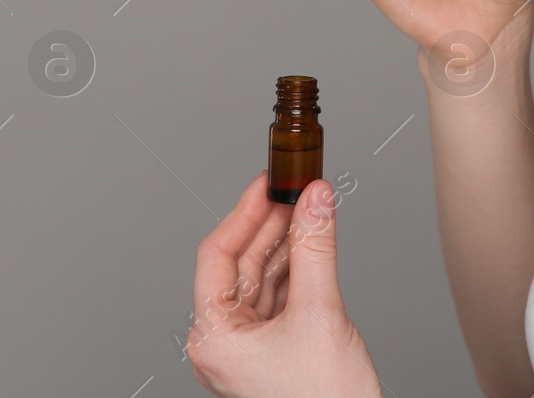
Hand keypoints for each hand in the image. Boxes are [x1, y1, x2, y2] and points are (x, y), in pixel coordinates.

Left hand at [186, 173, 379, 397]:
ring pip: (262, 279)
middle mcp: (223, 343)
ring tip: (310, 209)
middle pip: (240, 264)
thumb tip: (314, 198)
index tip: (268, 181)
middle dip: (271, 225)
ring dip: (288, 244)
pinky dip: (297, 270)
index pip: (216, 254)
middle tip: (297, 188)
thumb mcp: (320, 313)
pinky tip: (314, 244)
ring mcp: (248, 350)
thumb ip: (316, 247)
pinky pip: (279, 298)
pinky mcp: (274, 352)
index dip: (244, 212)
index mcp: (213, 337)